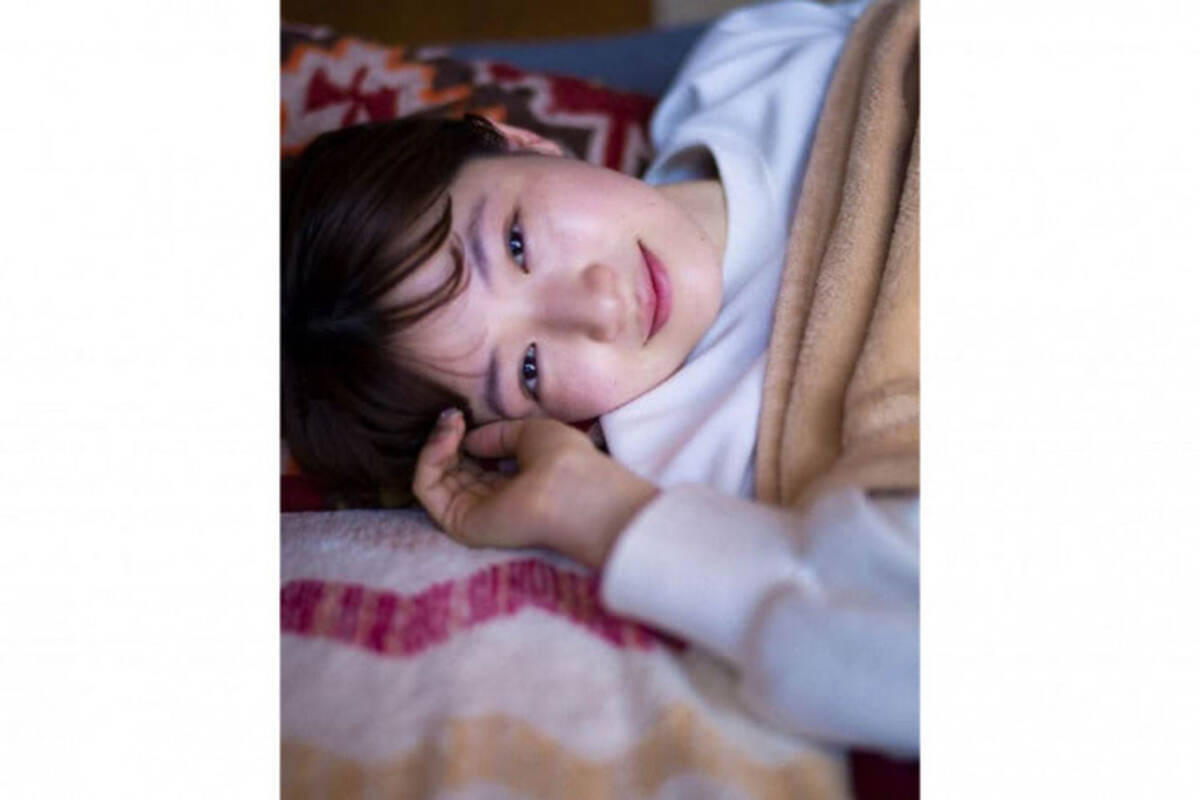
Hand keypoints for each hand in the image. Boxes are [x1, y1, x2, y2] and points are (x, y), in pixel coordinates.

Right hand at [412, 410, 658, 567]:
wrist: (572, 490)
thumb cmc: (565, 461)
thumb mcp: (531, 433)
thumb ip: (498, 434)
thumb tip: (469, 439)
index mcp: (515, 484)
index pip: (476, 463)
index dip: (464, 437)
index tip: (463, 414)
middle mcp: (493, 501)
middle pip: (452, 470)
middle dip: (447, 438)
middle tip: (453, 416)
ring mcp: (474, 514)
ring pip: (435, 477)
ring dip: (436, 443)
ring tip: (450, 422)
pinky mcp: (458, 523)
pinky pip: (427, 489)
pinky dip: (430, 458)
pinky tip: (447, 436)